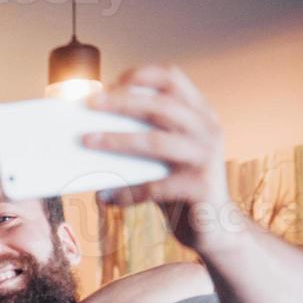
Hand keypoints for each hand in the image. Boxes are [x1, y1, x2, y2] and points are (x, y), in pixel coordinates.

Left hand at [83, 65, 232, 251]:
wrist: (216, 228)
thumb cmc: (178, 188)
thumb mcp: (164, 158)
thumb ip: (142, 140)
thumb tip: (90, 133)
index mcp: (200, 114)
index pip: (173, 78)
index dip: (140, 75)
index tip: (109, 83)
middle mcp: (208, 129)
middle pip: (161, 105)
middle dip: (121, 101)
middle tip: (88, 105)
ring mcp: (207, 157)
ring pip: (156, 141)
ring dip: (116, 140)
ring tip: (87, 142)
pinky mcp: (201, 187)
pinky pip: (155, 186)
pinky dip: (126, 192)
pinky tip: (105, 197)